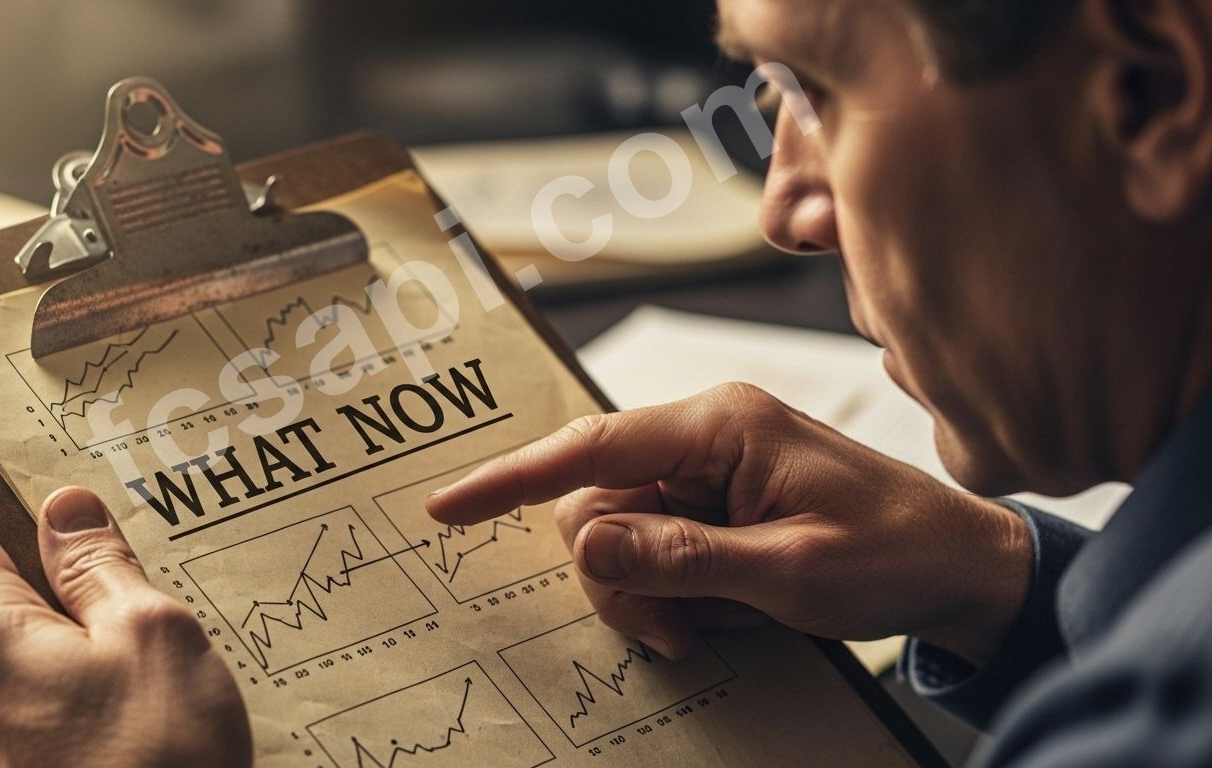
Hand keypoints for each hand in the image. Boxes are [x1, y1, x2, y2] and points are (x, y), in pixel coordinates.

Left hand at [0, 487, 250, 767]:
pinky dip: (88, 690)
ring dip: (85, 640)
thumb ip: (100, 565)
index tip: (68, 497)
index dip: (13, 504)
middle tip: (142, 575)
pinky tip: (149, 701)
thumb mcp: (152, 632)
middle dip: (67, 580)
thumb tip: (65, 510)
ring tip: (159, 645)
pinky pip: (45, 708)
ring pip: (29, 657)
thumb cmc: (162, 761)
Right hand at [427, 383, 1031, 665]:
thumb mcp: (789, 570)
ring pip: (620, 534)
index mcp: (721, 425)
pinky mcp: (719, 503)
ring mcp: (711, 469)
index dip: (511, 479)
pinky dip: (671, 592)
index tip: (448, 507)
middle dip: (616, 576)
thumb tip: (586, 546)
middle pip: (597, 504)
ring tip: (707, 627)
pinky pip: (656, 547)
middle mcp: (706, 436)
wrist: (963, 568)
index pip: (589, 448)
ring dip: (647, 592)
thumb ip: (683, 557)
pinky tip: (719, 614)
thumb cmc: (895, 553)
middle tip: (673, 630)